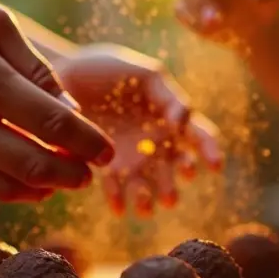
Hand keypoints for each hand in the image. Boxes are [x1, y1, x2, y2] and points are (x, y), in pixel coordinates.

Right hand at [0, 0, 113, 201]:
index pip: (48, 121)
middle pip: (30, 163)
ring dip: (43, 188)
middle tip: (92, 174)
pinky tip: (32, 179)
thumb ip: (35, 67)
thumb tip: (71, 111)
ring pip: (3, 185)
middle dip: (70, 173)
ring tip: (65, 179)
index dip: (86, 142)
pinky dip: (11, 187)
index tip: (106, 152)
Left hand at [56, 44, 223, 215]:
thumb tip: (184, 120)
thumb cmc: (108, 70)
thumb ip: (168, 94)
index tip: (213, 166)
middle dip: (173, 186)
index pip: (199, 136)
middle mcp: (157, 143)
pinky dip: (118, 199)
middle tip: (170, 195)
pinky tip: (118, 207)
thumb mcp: (142, 72)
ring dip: (149, 200)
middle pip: (173, 171)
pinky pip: (115, 188)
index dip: (211, 151)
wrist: (64, 75)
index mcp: (171, 119)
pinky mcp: (105, 166)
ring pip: (148, 186)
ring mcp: (132, 157)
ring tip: (145, 205)